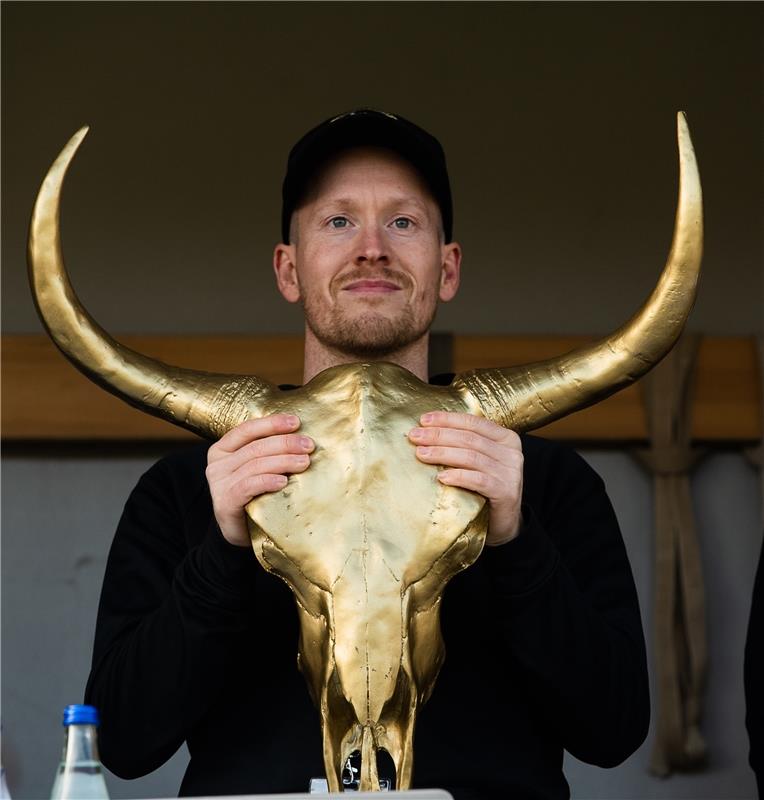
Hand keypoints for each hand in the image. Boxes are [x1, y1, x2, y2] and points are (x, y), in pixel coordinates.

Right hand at [206, 414, 313, 546]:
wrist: (238, 531)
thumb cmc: (253, 496)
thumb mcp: (256, 469)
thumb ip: (268, 453)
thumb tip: (301, 437)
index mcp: (223, 449)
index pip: (247, 429)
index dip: (272, 424)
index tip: (296, 422)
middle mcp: (217, 464)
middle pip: (255, 447)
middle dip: (285, 443)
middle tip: (308, 445)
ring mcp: (218, 484)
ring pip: (255, 465)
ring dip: (283, 461)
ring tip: (304, 462)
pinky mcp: (225, 502)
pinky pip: (248, 486)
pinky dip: (268, 481)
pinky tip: (284, 481)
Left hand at [408, 411, 522, 545]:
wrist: (505, 522)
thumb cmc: (486, 488)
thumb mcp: (479, 461)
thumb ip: (463, 445)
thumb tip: (427, 431)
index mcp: (505, 438)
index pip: (473, 422)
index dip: (447, 419)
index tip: (423, 420)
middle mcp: (511, 452)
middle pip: (469, 438)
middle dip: (439, 435)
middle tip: (415, 436)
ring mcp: (510, 472)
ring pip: (472, 457)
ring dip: (443, 454)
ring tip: (421, 454)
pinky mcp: (506, 492)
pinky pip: (479, 480)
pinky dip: (458, 476)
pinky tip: (441, 477)